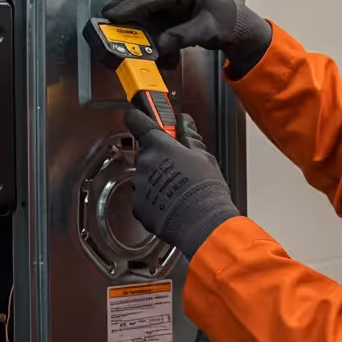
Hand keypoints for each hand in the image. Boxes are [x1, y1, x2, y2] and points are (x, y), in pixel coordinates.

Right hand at [101, 0, 271, 75]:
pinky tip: (132, 22)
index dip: (133, 5)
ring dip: (130, 6)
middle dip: (125, 2)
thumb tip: (161, 45)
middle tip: (107, 15)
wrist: (240, 25)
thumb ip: (182, 37)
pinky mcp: (174, 0)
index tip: (116, 14)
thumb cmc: (228, 22)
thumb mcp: (206, 31)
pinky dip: (140, 12)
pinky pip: (152, 4)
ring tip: (113, 17)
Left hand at [124, 109, 239, 257]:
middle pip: (146, 153)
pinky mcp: (138, 206)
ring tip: (179, 190)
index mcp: (159, 146)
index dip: (138, 118)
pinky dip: (154, 199)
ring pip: (145, 176)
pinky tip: (172, 203)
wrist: (202, 223)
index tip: (140, 118)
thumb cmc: (205, 190)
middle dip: (159, 157)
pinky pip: (144, 197)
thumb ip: (189, 136)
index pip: (137, 121)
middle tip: (179, 166)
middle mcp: (144, 163)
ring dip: (157, 179)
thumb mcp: (203, 156)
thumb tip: (184, 121)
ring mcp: (139, 185)